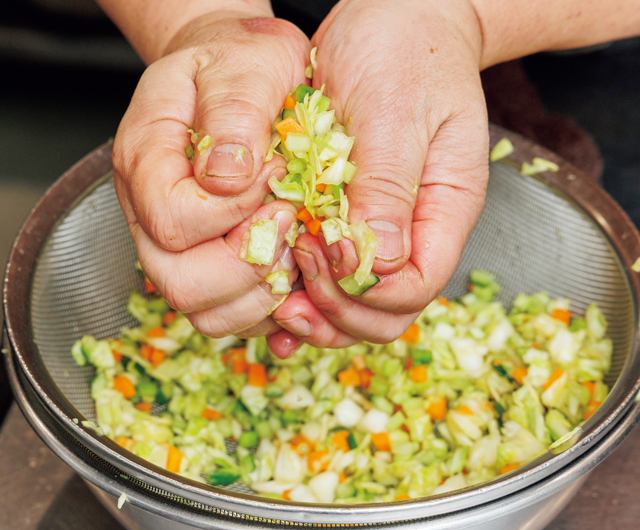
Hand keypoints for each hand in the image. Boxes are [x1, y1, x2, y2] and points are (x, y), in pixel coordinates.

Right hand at [112, 12, 311, 337]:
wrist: (230, 68)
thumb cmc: (237, 59)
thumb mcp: (245, 63)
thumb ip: (234, 113)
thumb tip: (228, 181)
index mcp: (146, 158)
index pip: (173, 221)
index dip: (231, 214)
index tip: (273, 180)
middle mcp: (148, 211)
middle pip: (179, 282)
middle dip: (248, 265)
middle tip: (287, 221)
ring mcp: (172, 244)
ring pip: (204, 311)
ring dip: (261, 292)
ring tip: (292, 242)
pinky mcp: (203, 262)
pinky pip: (229, 314)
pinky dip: (269, 305)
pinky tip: (292, 267)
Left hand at [268, 0, 489, 355]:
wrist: (395, 18)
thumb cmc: (404, 52)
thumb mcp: (396, 113)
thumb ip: (389, 190)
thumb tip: (372, 266)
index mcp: (443, 209)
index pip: (415, 288)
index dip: (364, 293)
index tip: (319, 255)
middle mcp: (414, 230)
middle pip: (386, 313)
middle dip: (337, 312)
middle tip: (290, 280)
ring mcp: (380, 229)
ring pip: (355, 305)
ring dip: (314, 311)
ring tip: (273, 298)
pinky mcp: (346, 220)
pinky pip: (329, 276)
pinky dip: (302, 294)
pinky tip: (273, 298)